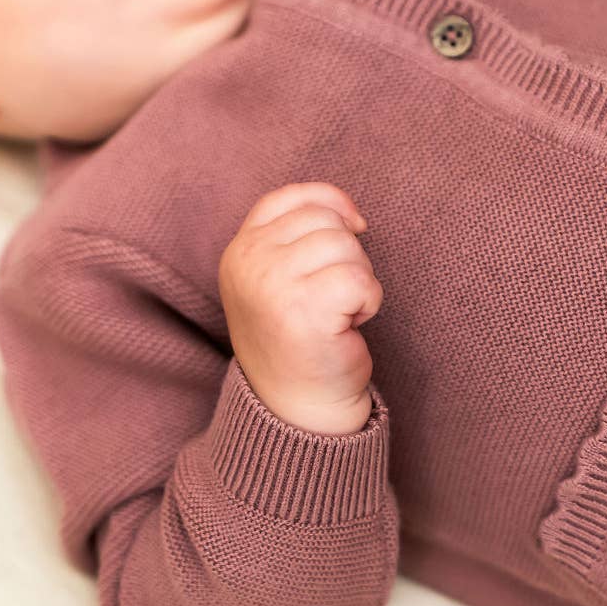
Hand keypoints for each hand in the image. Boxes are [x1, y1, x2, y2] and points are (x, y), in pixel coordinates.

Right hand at [218, 182, 382, 435]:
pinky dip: (368, 302)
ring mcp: (272, 285)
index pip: (289, 198)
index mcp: (238, 251)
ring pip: (346, 246)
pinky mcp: (304, 310)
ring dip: (358, 280)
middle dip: (347, 254)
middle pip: (325, 221)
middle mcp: (248, 263)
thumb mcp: (280, 279)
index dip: (331, 204)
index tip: (354, 228)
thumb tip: (352, 215)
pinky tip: (349, 325)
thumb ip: (299, 237)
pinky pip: (360, 279)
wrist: (297, 407)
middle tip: (333, 297)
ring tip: (338, 312)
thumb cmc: (299, 340)